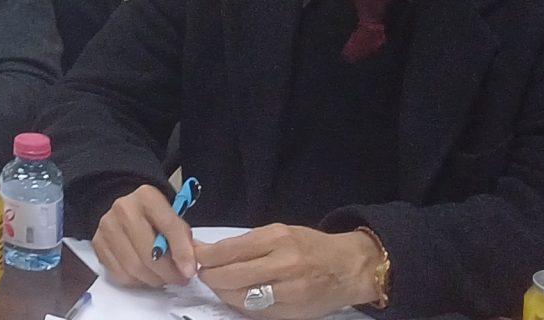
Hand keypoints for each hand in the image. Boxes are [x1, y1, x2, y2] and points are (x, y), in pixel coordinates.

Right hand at [92, 185, 197, 288]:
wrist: (125, 210)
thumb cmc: (152, 216)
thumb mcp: (172, 216)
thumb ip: (183, 237)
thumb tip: (189, 266)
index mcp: (147, 197)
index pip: (169, 226)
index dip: (182, 252)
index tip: (190, 271)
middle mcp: (124, 208)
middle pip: (149, 253)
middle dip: (168, 273)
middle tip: (179, 279)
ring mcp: (107, 226)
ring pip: (133, 267)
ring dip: (153, 279)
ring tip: (163, 277)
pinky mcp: (97, 243)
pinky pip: (119, 273)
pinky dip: (136, 281)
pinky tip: (145, 275)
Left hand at [188, 224, 383, 318]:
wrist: (349, 268)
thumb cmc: (312, 246)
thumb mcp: (280, 232)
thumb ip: (246, 243)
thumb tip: (207, 249)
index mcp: (277, 239)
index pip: (228, 250)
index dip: (205, 257)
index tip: (195, 257)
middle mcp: (283, 264)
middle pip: (230, 277)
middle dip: (210, 277)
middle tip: (203, 274)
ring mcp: (288, 292)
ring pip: (240, 298)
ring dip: (223, 293)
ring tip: (220, 285)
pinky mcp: (291, 313)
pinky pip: (255, 312)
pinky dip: (242, 305)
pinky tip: (239, 297)